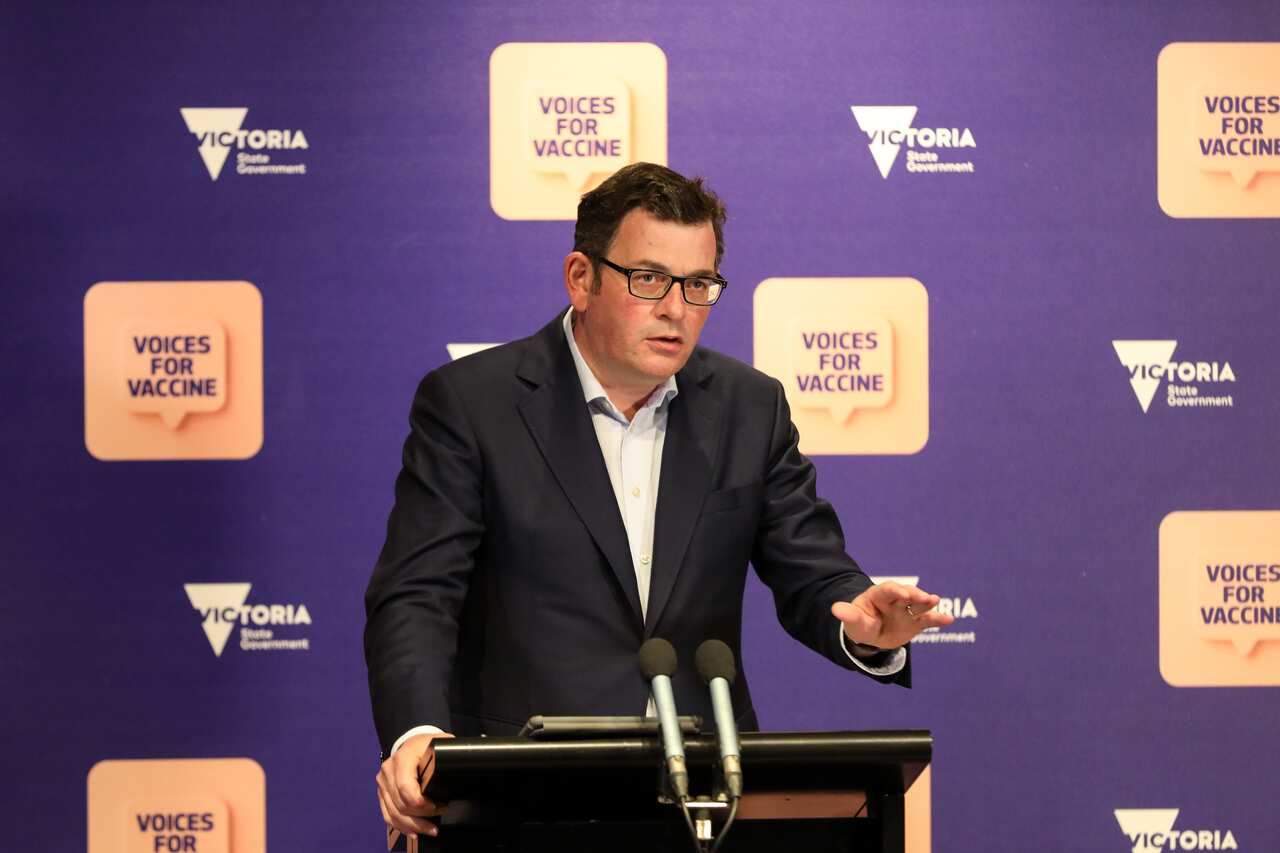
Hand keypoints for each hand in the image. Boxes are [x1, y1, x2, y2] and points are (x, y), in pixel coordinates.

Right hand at [376, 732, 452, 839]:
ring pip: (394, 813)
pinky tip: (414, 831)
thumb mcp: (440, 746)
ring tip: (431, 829)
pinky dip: (402, 826)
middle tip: (441, 813)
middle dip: (422, 815)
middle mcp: (389, 770)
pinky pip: (388, 815)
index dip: (421, 803)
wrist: (414, 743)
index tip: (437, 806)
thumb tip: (455, 775)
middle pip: (401, 804)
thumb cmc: (428, 745)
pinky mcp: (382, 793)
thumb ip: (445, 760)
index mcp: (403, 758)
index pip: (405, 788)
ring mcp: (383, 782)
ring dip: (414, 825)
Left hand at [832, 581, 954, 649]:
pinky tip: (949, 619)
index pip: (886, 590)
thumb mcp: (854, 622)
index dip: (894, 590)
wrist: (872, 636)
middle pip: (906, 594)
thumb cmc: (861, 624)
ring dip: (927, 602)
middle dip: (914, 594)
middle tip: (924, 597)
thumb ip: (848, 615)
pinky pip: (928, 619)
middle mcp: (895, 600)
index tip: (902, 593)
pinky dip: (938, 619)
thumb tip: (835, 609)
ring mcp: (907, 610)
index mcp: (878, 596)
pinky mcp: (916, 622)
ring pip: (919, 604)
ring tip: (935, 601)